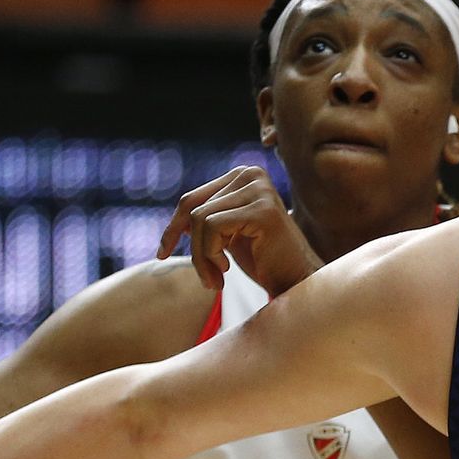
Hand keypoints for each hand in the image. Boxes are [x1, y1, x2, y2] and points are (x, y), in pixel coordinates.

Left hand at [156, 165, 322, 295]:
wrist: (296, 284)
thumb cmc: (263, 262)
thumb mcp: (228, 234)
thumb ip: (207, 218)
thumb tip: (177, 220)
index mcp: (243, 176)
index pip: (192, 199)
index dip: (173, 228)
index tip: (162, 253)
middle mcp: (252, 174)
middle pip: (193, 208)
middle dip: (193, 249)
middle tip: (208, 279)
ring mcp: (259, 190)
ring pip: (200, 219)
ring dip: (202, 258)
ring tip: (216, 279)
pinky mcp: (262, 210)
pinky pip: (212, 227)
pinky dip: (210, 255)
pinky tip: (226, 271)